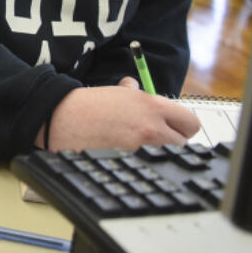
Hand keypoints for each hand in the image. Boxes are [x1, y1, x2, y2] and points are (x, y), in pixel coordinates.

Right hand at [38, 77, 200, 150]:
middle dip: (172, 140)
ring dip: (156, 151)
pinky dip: (139, 161)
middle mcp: (152, 128)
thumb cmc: (86, 105)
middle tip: (156, 136)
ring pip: (165, 155)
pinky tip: (123, 153)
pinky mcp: (129, 164)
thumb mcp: (116, 92)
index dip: (182, 124)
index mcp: (152, 107)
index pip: (190, 122)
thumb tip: (138, 88)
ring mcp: (141, 149)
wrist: (61, 119)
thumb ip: (136, 93)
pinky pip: (145, 164)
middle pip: (183, 143)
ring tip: (134, 143)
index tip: (174, 125)